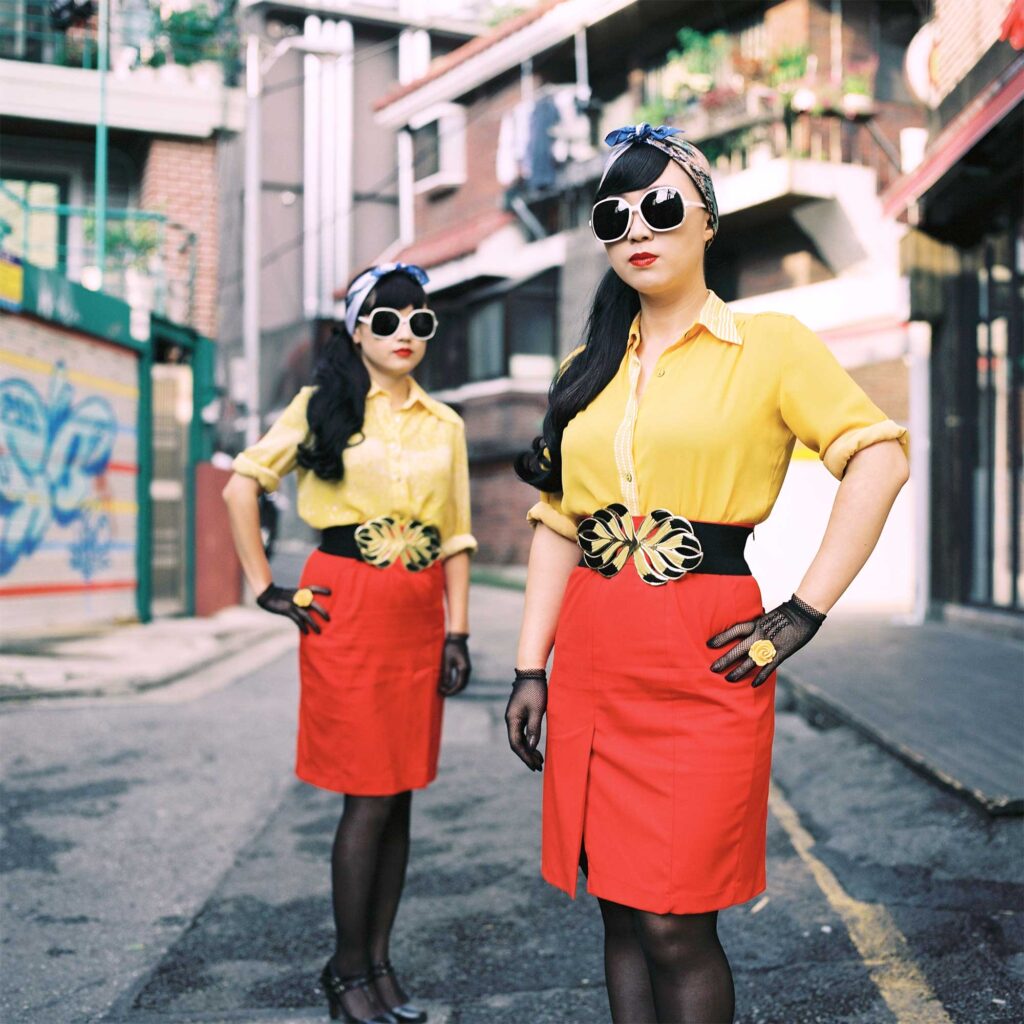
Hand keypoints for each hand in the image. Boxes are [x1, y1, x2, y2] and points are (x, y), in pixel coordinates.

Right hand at [256, 582, 330, 634]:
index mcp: (300, 591)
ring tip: (319, 632)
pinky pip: (297, 620)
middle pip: (313, 604)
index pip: (313, 588)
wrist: (267, 595)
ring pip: (306, 615)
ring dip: (313, 624)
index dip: (321, 590)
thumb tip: (313, 604)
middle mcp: (298, 597)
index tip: (330, 592)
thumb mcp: (293, 592)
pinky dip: (302, 626)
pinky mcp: (287, 611)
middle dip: (322, 611)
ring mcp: (292, 604)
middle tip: (329, 619)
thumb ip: (303, 597)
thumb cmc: (282, 595)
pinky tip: (307, 632)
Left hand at [439, 632, 470, 695]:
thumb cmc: (451, 648)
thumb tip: (445, 686)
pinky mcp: (464, 667)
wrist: (457, 638)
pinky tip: (448, 683)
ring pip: (462, 683)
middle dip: (453, 691)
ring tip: (444, 689)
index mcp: (464, 669)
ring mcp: (467, 669)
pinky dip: (455, 683)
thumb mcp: (446, 661)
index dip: (451, 691)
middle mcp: (467, 670)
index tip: (443, 693)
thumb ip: (446, 674)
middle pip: (462, 686)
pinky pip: (461, 678)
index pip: (458, 685)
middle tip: (443, 693)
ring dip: (454, 687)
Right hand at [505, 669, 546, 770]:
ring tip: (539, 760)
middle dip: (527, 756)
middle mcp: (510, 720)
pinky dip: (528, 741)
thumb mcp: (537, 710)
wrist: (531, 673)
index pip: (516, 744)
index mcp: (512, 720)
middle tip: (539, 767)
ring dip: (528, 750)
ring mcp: (514, 717)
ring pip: (519, 739)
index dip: (525, 757)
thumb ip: (534, 729)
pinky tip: (535, 746)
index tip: (535, 766)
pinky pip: (522, 732)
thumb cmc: (535, 690)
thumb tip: (531, 747)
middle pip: (516, 743)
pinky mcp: (519, 714)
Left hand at [707, 594, 825, 687]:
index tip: (709, 645)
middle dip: (725, 660)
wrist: (803, 613)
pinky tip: (753, 685)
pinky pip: (768, 667)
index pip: (734, 631)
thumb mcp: (765, 617)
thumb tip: (744, 630)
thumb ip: (755, 625)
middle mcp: (759, 635)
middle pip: (738, 649)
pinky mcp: (781, 653)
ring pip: (750, 662)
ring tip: (728, 679)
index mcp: (755, 624)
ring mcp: (770, 645)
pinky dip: (761, 676)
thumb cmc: (783, 614)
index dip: (721, 638)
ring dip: (738, 671)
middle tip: (712, 668)